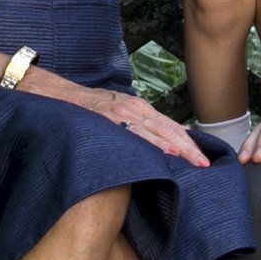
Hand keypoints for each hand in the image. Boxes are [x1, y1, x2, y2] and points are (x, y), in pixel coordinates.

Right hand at [22, 69, 209, 165]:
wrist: (54, 94)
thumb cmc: (83, 109)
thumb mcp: (113, 116)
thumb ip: (132, 128)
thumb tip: (153, 148)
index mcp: (138, 109)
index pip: (169, 127)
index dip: (188, 142)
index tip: (203, 158)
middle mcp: (135, 108)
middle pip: (170, 130)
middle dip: (190, 148)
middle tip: (207, 165)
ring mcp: (124, 112)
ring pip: (158, 131)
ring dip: (180, 147)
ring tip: (196, 161)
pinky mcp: (111, 118)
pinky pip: (136, 132)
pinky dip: (155, 142)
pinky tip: (168, 151)